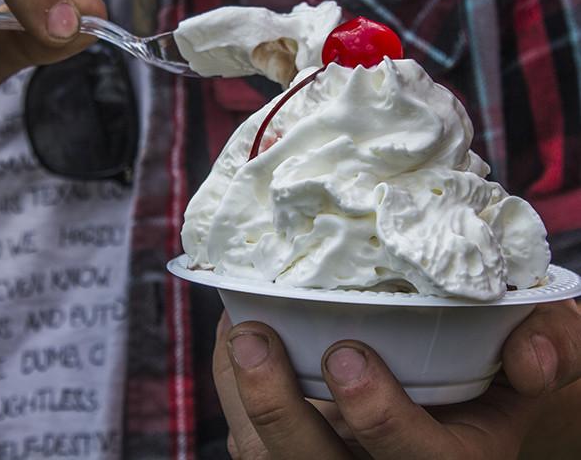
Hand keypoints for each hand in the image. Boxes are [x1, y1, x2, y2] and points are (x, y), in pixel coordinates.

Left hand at [213, 300, 580, 458]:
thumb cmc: (498, 368)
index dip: (380, 419)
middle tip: (257, 338)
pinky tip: (234, 333)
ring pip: (269, 459)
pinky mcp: (289, 455)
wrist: (466, 395)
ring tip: (238, 331)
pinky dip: (230, 384)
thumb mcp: (542, 351)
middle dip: (279, 410)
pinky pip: (245, 438)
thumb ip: (555, 344)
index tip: (348, 354)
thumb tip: (531, 357)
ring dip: (242, 396)